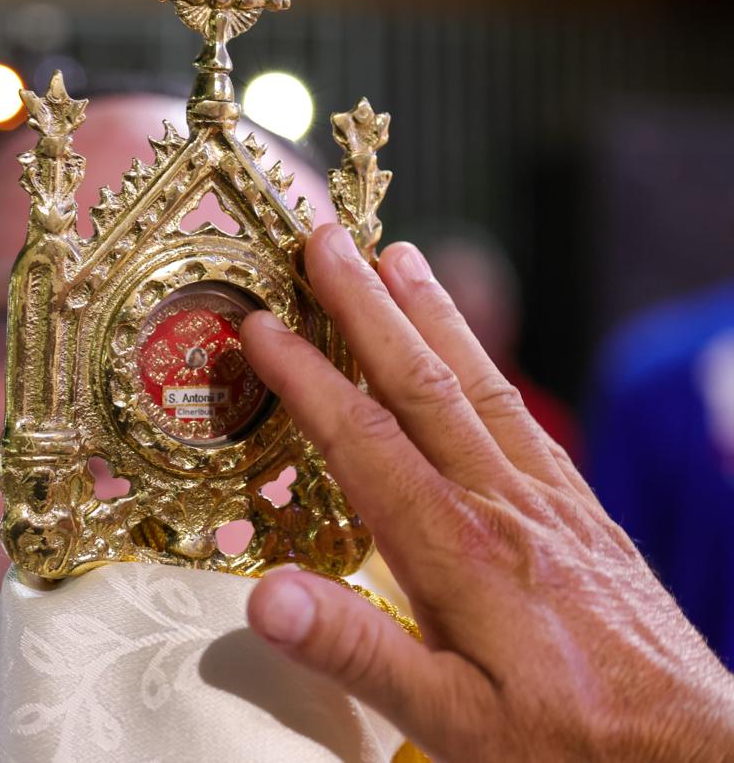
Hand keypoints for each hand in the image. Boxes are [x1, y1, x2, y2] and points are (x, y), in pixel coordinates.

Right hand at [239, 223, 733, 760]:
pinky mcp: (585, 517)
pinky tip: (471, 355)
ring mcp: (552, 505)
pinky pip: (523, 420)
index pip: (366, 439)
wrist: (693, 760)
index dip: (307, 377)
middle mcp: (506, 507)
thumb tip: (262, 596)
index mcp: (459, 552)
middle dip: (368, 307)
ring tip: (400, 256)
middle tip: (328, 240)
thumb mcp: (449, 722)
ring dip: (433, 315)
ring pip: (480, 388)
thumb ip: (355, 651)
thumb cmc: (565, 747)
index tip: (260, 324)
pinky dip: (486, 367)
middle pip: (425, 384)